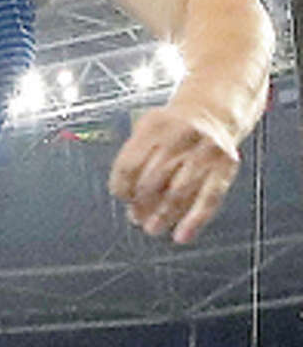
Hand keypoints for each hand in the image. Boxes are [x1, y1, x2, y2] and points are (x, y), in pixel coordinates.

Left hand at [108, 102, 240, 243]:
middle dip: (142, 204)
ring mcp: (206, 150)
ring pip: (179, 192)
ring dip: (163, 216)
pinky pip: (209, 198)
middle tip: (137, 217)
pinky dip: (194, 220)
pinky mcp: (225, 165)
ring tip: (153, 228)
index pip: (129, 164)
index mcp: (155, 126)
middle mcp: (181, 135)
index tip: (122, 197)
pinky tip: (183, 235)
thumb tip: (128, 200)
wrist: (213, 112)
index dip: (122, 186)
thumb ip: (133, 159)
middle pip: (153, 180)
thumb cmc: (173, 128)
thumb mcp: (147, 130)